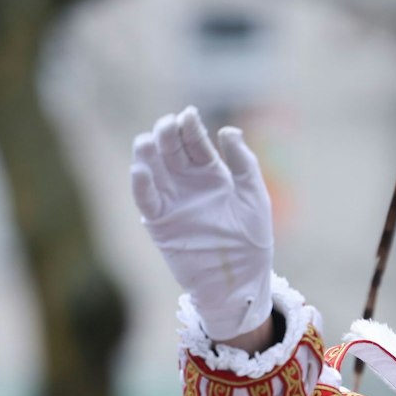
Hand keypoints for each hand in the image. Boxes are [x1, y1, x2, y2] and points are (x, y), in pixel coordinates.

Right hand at [131, 106, 274, 341]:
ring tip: (147, 141)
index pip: (195, 142)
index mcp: (212, 173)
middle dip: (166, 133)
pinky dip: (141, 186)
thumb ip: (243, 164)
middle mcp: (189, 183)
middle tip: (167, 124)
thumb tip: (227, 131)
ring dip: (147, 153)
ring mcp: (173, 201)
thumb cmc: (252, 240)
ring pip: (153, 169)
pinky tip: (140, 170)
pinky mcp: (160, 223)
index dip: (190, 127)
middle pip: (171, 149)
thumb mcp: (254, 196)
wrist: (241, 280)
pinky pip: (146, 201)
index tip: (189, 115)